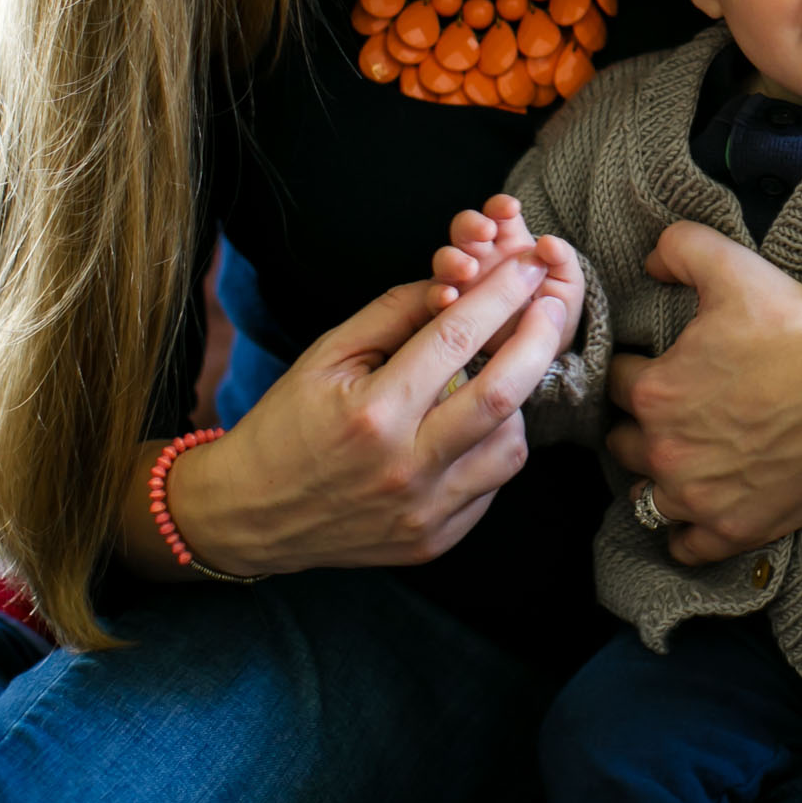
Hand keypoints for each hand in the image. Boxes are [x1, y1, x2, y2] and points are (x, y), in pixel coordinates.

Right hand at [136, 254, 566, 579]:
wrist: (247, 517)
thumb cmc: (285, 426)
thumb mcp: (325, 356)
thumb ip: (393, 314)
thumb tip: (456, 281)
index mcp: (371, 413)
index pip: (456, 338)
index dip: (502, 293)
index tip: (530, 262)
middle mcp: (404, 467)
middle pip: (503, 395)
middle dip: (541, 338)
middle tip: (554, 301)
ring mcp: (424, 512)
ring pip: (511, 446)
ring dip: (518, 400)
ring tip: (497, 374)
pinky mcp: (435, 540)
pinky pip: (492, 484)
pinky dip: (494, 446)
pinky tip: (473, 425)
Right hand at [431, 194, 584, 351]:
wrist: (544, 349)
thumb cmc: (555, 307)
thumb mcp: (567, 282)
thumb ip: (562, 259)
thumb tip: (550, 243)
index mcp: (510, 241)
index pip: (499, 214)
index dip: (500, 206)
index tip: (510, 209)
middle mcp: (481, 256)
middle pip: (464, 229)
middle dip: (470, 225)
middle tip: (485, 232)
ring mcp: (462, 282)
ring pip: (445, 260)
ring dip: (451, 259)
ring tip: (467, 268)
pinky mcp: (450, 310)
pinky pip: (435, 299)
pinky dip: (437, 296)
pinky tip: (448, 299)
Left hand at [603, 220, 801, 563]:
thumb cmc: (800, 333)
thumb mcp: (736, 270)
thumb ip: (681, 248)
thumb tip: (649, 258)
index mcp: (655, 390)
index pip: (615, 382)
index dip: (636, 369)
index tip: (658, 366)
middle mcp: (664, 450)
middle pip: (623, 443)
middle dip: (643, 426)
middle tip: (678, 412)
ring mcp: (697, 496)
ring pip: (649, 496)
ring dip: (663, 477)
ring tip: (691, 458)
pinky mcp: (730, 529)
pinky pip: (683, 545)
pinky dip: (687, 531)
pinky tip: (702, 507)